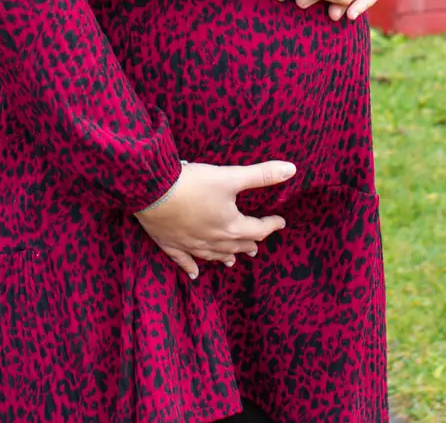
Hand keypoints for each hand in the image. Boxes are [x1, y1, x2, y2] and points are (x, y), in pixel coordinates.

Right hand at [135, 159, 293, 279]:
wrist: (154, 192)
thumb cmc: (194, 184)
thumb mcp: (231, 176)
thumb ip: (261, 175)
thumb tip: (291, 170)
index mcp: (231, 226)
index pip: (258, 229)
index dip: (271, 224)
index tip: (280, 221)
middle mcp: (214, 240)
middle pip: (236, 245)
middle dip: (248, 244)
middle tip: (256, 246)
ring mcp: (192, 245)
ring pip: (213, 255)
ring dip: (224, 257)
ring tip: (231, 261)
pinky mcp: (171, 244)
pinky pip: (184, 261)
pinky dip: (191, 268)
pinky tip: (195, 274)